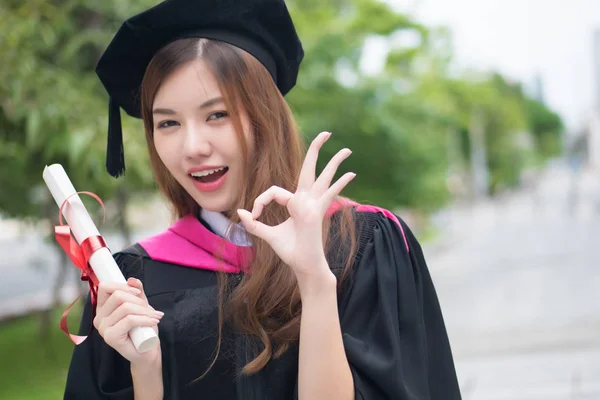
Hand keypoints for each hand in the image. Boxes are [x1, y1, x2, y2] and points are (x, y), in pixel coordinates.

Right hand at [93, 278, 162, 365]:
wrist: (146, 350)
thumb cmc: (142, 328)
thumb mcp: (141, 306)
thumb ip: (137, 292)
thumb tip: (132, 280)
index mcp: (103, 307)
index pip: (104, 287)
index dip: (123, 286)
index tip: (138, 293)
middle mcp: (99, 317)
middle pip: (117, 296)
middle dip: (138, 300)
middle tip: (150, 310)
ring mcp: (102, 328)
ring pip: (125, 308)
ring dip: (145, 311)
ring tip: (154, 317)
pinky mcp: (110, 337)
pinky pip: (129, 320)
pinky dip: (145, 319)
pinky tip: (153, 321)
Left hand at [237, 131, 354, 283]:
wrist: (303, 266)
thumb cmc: (290, 251)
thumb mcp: (268, 234)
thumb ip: (254, 224)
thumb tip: (240, 212)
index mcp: (295, 202)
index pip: (275, 191)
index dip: (260, 201)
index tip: (253, 215)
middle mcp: (307, 200)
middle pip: (310, 169)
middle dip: (316, 149)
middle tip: (327, 133)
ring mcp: (313, 205)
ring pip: (324, 177)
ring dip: (335, 162)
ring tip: (348, 149)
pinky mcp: (314, 213)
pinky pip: (327, 194)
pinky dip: (339, 184)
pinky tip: (351, 174)